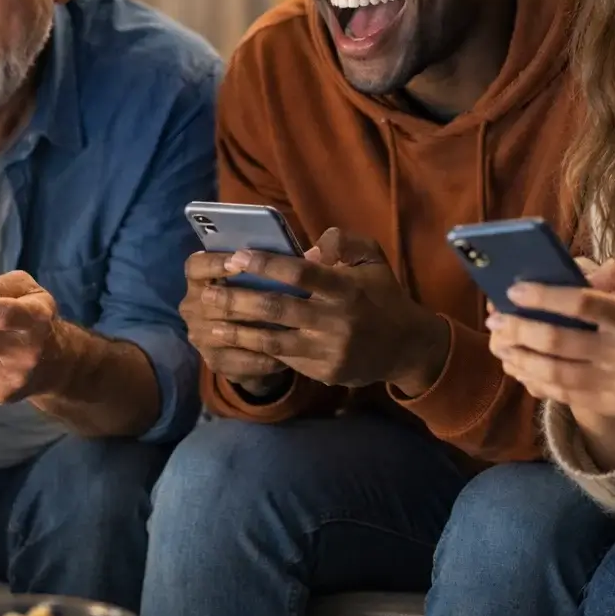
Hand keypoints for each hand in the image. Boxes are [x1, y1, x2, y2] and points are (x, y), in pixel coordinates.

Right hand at [181, 257, 292, 394]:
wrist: (251, 338)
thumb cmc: (261, 293)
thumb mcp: (266, 275)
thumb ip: (281, 262)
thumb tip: (318, 253)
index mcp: (199, 277)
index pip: (196, 266)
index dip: (215, 263)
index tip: (238, 261)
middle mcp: (192, 305)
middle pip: (213, 300)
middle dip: (243, 298)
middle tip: (273, 298)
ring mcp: (200, 335)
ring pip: (226, 331)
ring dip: (256, 330)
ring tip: (286, 329)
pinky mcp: (214, 361)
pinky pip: (239, 361)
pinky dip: (261, 359)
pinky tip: (284, 358)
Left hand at [187, 228, 450, 395]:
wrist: (407, 347)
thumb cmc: (383, 295)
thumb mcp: (373, 258)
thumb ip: (344, 242)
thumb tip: (311, 248)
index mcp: (346, 288)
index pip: (299, 274)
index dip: (264, 264)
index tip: (235, 257)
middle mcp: (336, 321)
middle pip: (277, 310)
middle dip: (237, 301)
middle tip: (207, 293)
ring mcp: (329, 351)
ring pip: (273, 341)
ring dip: (238, 332)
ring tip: (209, 324)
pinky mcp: (324, 373)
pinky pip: (285, 361)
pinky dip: (257, 352)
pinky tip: (234, 344)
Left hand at [487, 260, 614, 427]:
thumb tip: (576, 271)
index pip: (580, 304)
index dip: (543, 297)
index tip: (515, 291)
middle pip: (557, 342)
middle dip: (518, 329)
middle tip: (495, 320)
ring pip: (553, 373)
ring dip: (519, 359)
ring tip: (499, 346)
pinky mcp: (611, 406)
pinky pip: (564, 395)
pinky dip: (536, 382)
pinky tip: (520, 369)